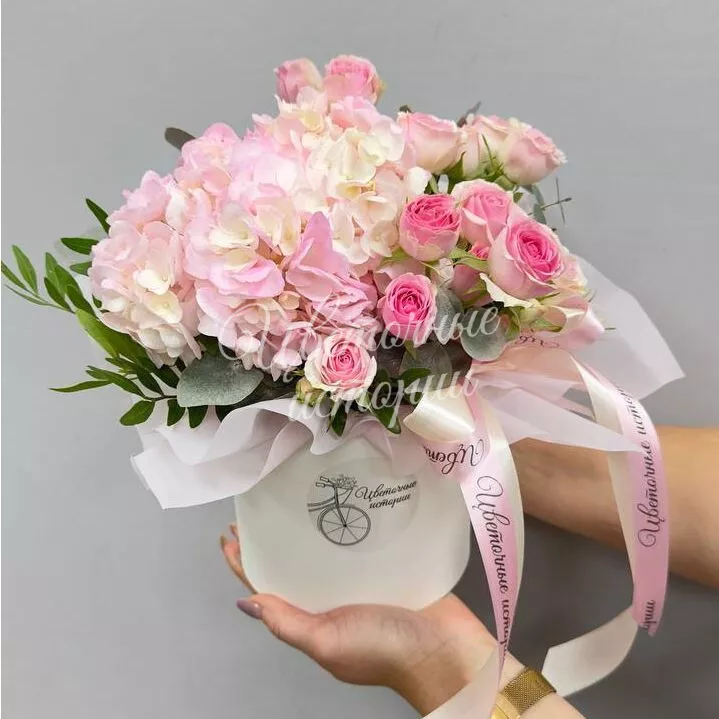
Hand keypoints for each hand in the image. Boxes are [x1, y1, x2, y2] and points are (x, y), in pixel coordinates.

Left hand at [220, 525, 516, 714]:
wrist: (447, 650)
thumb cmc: (383, 649)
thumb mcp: (328, 642)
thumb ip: (288, 623)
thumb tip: (247, 602)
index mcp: (312, 620)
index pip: (268, 589)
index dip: (244, 563)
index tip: (229, 534)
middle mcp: (331, 601)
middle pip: (292, 567)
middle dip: (273, 541)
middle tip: (260, 508)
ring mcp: (359, 584)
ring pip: (324, 554)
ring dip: (308, 531)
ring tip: (294, 500)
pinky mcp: (385, 569)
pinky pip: (358, 546)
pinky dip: (347, 528)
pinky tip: (343, 505)